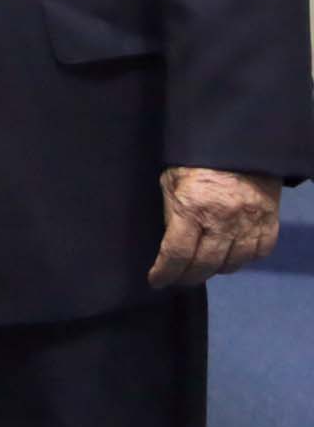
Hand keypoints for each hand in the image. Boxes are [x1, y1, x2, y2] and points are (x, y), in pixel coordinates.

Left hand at [147, 166, 282, 288]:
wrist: (238, 145)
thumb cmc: (195, 163)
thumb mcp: (170, 183)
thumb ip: (170, 214)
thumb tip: (169, 246)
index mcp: (191, 208)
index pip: (176, 254)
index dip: (165, 273)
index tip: (156, 281)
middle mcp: (222, 220)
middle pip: (204, 265)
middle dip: (187, 277)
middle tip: (178, 279)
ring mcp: (249, 223)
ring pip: (232, 264)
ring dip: (215, 270)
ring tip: (202, 267)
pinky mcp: (269, 222)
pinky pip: (258, 254)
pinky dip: (243, 260)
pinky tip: (230, 256)